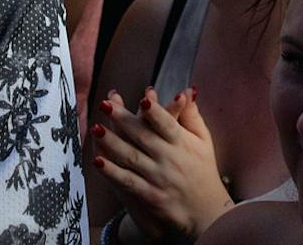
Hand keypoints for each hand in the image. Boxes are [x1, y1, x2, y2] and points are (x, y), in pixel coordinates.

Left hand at [93, 88, 231, 240]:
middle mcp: (169, 159)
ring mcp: (158, 178)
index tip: (144, 98)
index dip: (156, 112)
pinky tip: (98, 161)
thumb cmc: (203, 170)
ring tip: (96, 129)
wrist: (206, 212)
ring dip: (112, 143)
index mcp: (182, 143)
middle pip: (143, 136)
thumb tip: (188, 90)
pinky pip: (128, 182)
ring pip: (132, 157)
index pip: (168, 124)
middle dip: (123, 119)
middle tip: (104, 104)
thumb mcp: (203, 141)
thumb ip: (192, 116)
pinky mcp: (150, 196)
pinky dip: (113, 172)